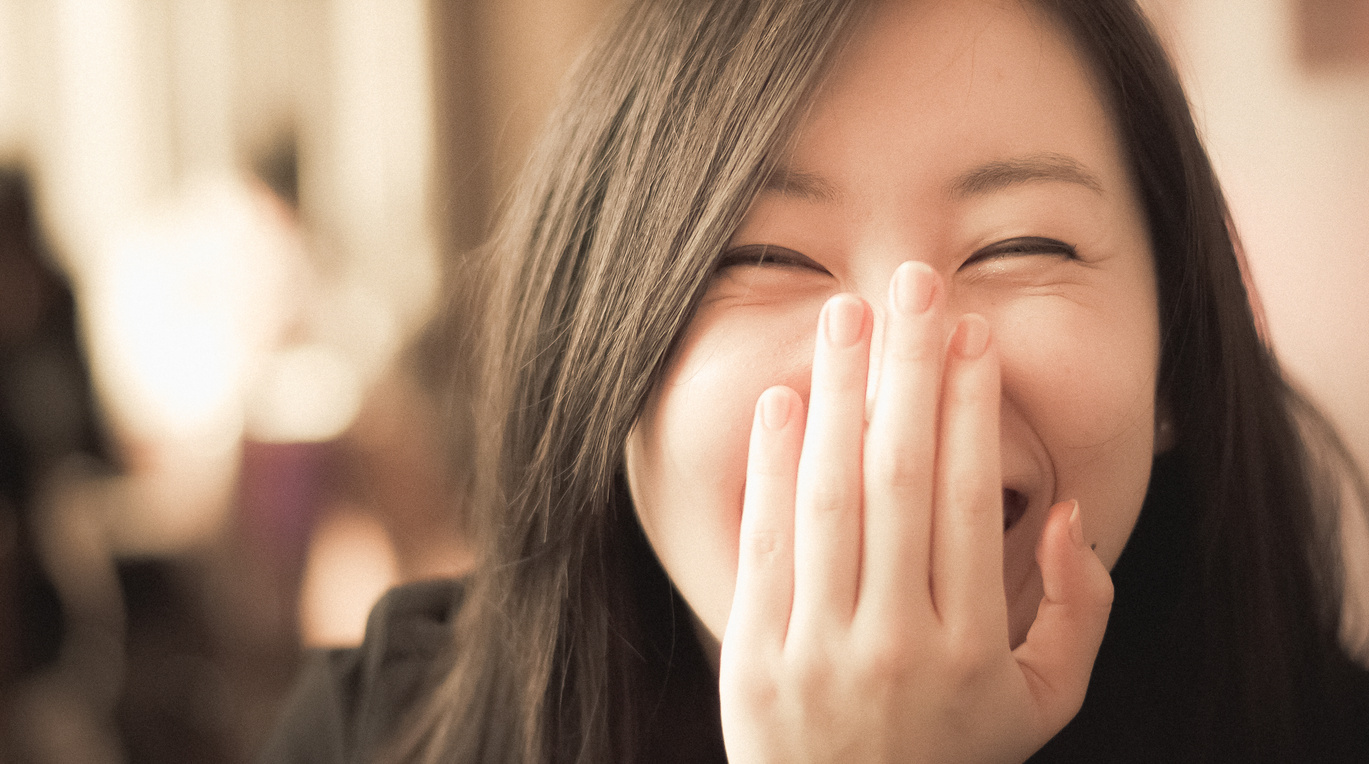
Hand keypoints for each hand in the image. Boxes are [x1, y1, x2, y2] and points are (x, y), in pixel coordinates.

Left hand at [718, 262, 1113, 762]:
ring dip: (840, 395)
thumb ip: (1077, 615)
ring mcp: (819, 645)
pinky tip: (783, 397)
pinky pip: (765, 542)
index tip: (971, 332)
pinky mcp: (754, 652)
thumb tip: (1065, 517)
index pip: (966, 499)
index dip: (970, 406)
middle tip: (914, 284)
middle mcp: (895, 639)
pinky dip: (770, 466)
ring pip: (829, 496)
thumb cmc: (950, 757)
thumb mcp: (1041, 704)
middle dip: (908, 370)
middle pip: (898, 477)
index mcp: (969, 646)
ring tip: (847, 314)